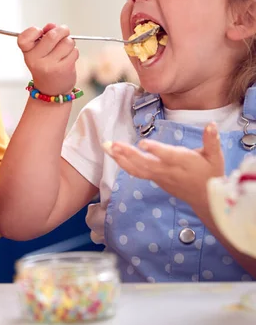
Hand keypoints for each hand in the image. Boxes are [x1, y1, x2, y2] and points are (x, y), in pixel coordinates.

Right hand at [18, 23, 78, 94]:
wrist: (51, 90)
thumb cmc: (46, 65)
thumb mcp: (39, 51)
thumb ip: (44, 35)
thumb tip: (53, 26)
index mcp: (27, 53)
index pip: (24, 38)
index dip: (33, 31)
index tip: (40, 32)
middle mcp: (36, 60)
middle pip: (52, 35)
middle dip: (62, 30)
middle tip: (64, 32)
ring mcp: (50, 65)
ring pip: (67, 42)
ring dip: (70, 42)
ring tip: (65, 49)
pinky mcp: (64, 69)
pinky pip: (74, 51)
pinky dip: (74, 52)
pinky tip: (68, 58)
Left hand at [104, 123, 223, 208]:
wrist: (206, 200)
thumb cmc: (211, 174)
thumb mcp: (216, 157)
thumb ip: (212, 140)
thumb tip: (211, 124)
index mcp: (184, 162)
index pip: (168, 156)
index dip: (156, 150)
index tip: (143, 143)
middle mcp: (169, 170)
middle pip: (146, 163)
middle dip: (128, 154)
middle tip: (113, 144)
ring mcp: (160, 177)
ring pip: (138, 169)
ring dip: (121, 159)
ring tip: (107, 147)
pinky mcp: (156, 179)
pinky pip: (137, 172)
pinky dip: (125, 164)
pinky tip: (114, 154)